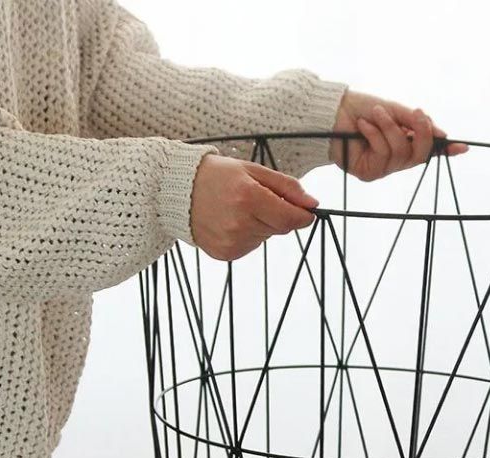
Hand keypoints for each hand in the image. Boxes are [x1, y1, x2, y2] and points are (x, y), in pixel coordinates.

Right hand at [190, 154, 317, 260]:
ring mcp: (231, 241)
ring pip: (265, 237)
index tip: (307, 212)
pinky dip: (247, 235)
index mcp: (249, 198)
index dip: (303, 216)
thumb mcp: (253, 171)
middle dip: (277, 215)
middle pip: (280, 228)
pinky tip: (229, 221)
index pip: (291, 218)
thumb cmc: (217, 176)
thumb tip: (313, 204)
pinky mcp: (225, 254)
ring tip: (237, 209)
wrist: (177, 191)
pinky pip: (250, 246)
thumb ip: (286, 187)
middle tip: (257, 200)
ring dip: (261, 225)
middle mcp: (240, 223)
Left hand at [330, 90, 467, 181]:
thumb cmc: (361, 109)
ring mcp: (383, 169)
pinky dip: (374, 135)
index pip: (428, 150)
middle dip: (421, 132)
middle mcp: (396, 160)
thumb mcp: (392, 110)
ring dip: (389, 128)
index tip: (463, 147)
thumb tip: (441, 134)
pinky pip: (382, 155)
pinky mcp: (368, 173)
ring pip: (401, 152)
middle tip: (415, 113)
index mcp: (404, 142)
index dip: (445, 150)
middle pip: (421, 154)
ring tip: (374, 114)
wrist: (330, 112)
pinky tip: (362, 127)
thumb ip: (414, 122)